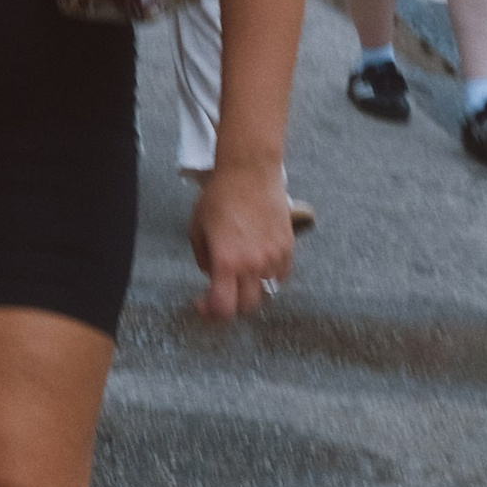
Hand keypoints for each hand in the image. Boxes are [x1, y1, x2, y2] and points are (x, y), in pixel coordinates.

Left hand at [189, 167, 294, 321]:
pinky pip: (280, 275)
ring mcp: (274, 257)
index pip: (223, 307)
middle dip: (230, 306)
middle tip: (219, 295)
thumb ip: (203, 258)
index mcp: (226, 261)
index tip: (202, 305)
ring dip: (250, 290)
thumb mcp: (197, 228)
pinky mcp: (288, 248)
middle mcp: (253, 264)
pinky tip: (256, 264)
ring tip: (238, 275)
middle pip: (247, 307)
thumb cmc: (220, 196)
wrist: (250, 173)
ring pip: (266, 292)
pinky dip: (268, 276)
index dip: (210, 313)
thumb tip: (212, 274)